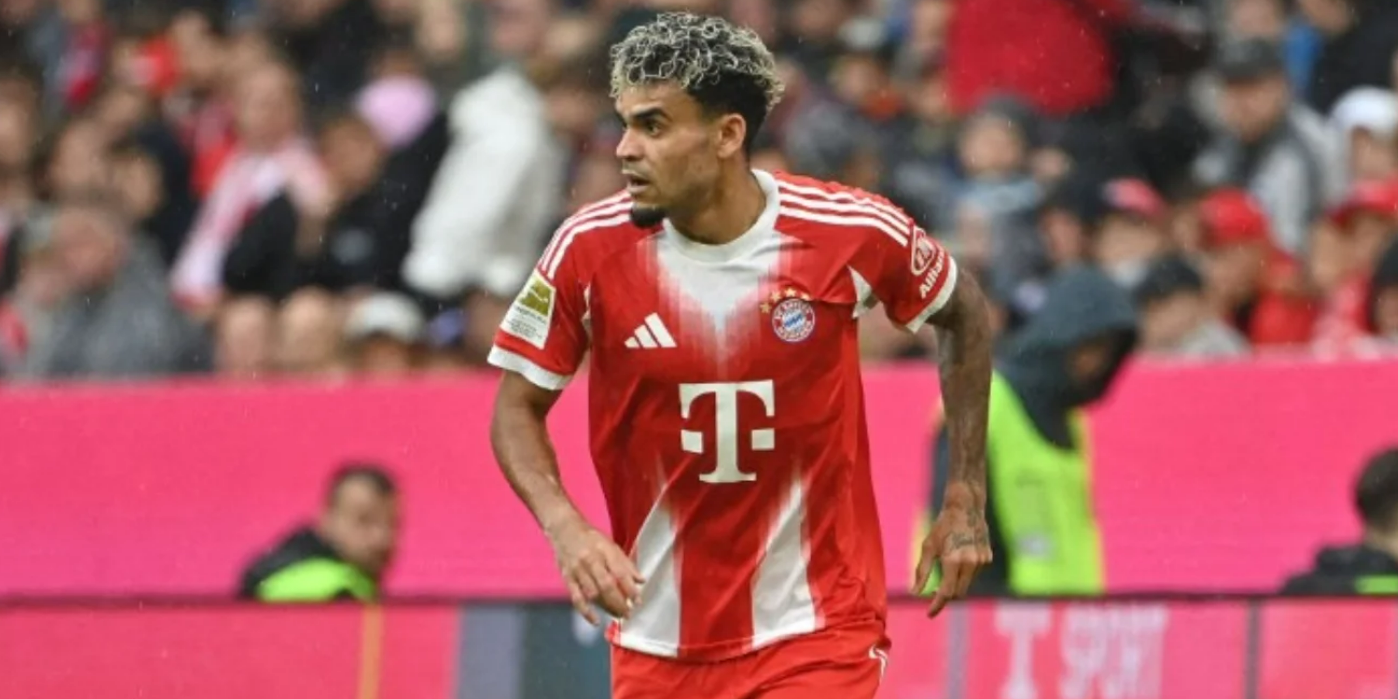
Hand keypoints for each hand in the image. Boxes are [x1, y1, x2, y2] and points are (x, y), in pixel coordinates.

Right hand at [547, 514, 644, 626]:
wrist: (563, 529)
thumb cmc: (592, 539)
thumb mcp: (611, 545)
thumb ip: (626, 563)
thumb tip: (642, 581)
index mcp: (604, 550)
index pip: (620, 572)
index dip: (630, 588)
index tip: (639, 601)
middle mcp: (591, 560)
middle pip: (606, 585)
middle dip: (619, 602)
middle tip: (628, 613)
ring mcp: (577, 570)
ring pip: (593, 594)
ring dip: (606, 607)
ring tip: (617, 615)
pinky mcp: (567, 579)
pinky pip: (576, 598)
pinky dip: (586, 611)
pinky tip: (596, 621)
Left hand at [914, 491, 991, 617]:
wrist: (966, 508)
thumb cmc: (942, 526)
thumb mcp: (928, 547)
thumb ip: (922, 572)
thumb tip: (915, 593)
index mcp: (953, 561)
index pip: (946, 593)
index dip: (937, 605)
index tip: (929, 614)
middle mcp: (970, 563)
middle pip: (958, 593)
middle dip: (946, 596)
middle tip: (933, 592)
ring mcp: (981, 561)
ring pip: (966, 584)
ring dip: (955, 583)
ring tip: (946, 566)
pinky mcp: (987, 558)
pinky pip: (974, 574)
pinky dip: (964, 574)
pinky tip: (959, 557)